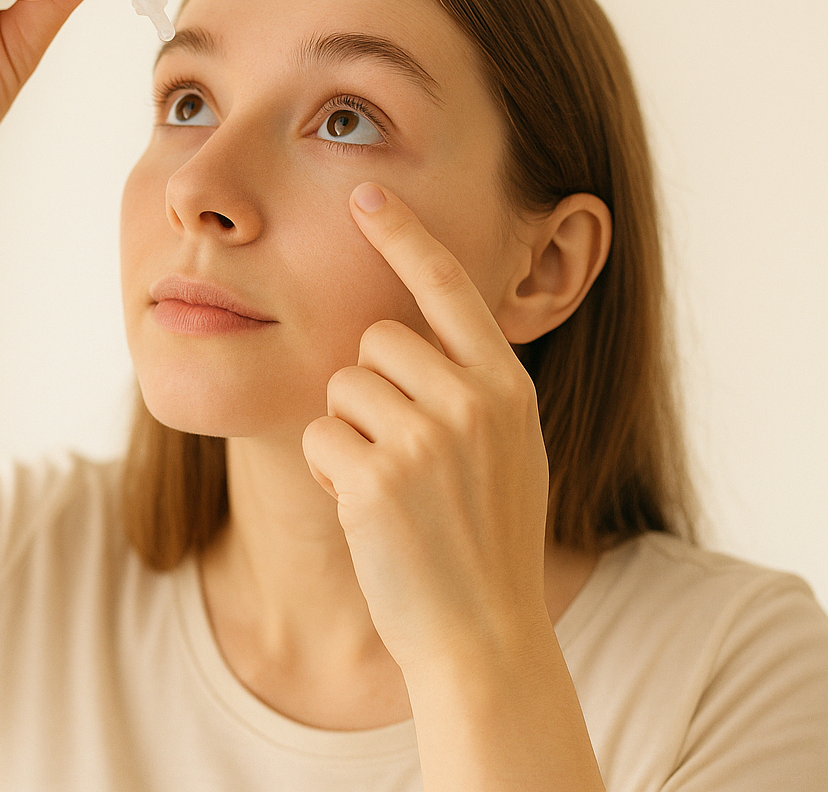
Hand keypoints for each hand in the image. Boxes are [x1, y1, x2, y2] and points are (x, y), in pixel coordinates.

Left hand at [301, 181, 551, 675]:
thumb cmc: (486, 541)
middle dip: (367, 389)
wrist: (483, 635)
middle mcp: (473, 401)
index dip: (405, 234)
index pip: (449, 287)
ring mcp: (427, 439)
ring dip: (345, 434)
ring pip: (340, 387)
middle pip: (373, 342)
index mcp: (507, 387)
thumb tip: (410, 335)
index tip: (367, 191)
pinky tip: (365, 512)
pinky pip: (317, 436)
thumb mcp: (509, 449)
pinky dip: (326, 471)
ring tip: (388, 489)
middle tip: (398, 454)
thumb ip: (472, 388)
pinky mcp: (377, 478)